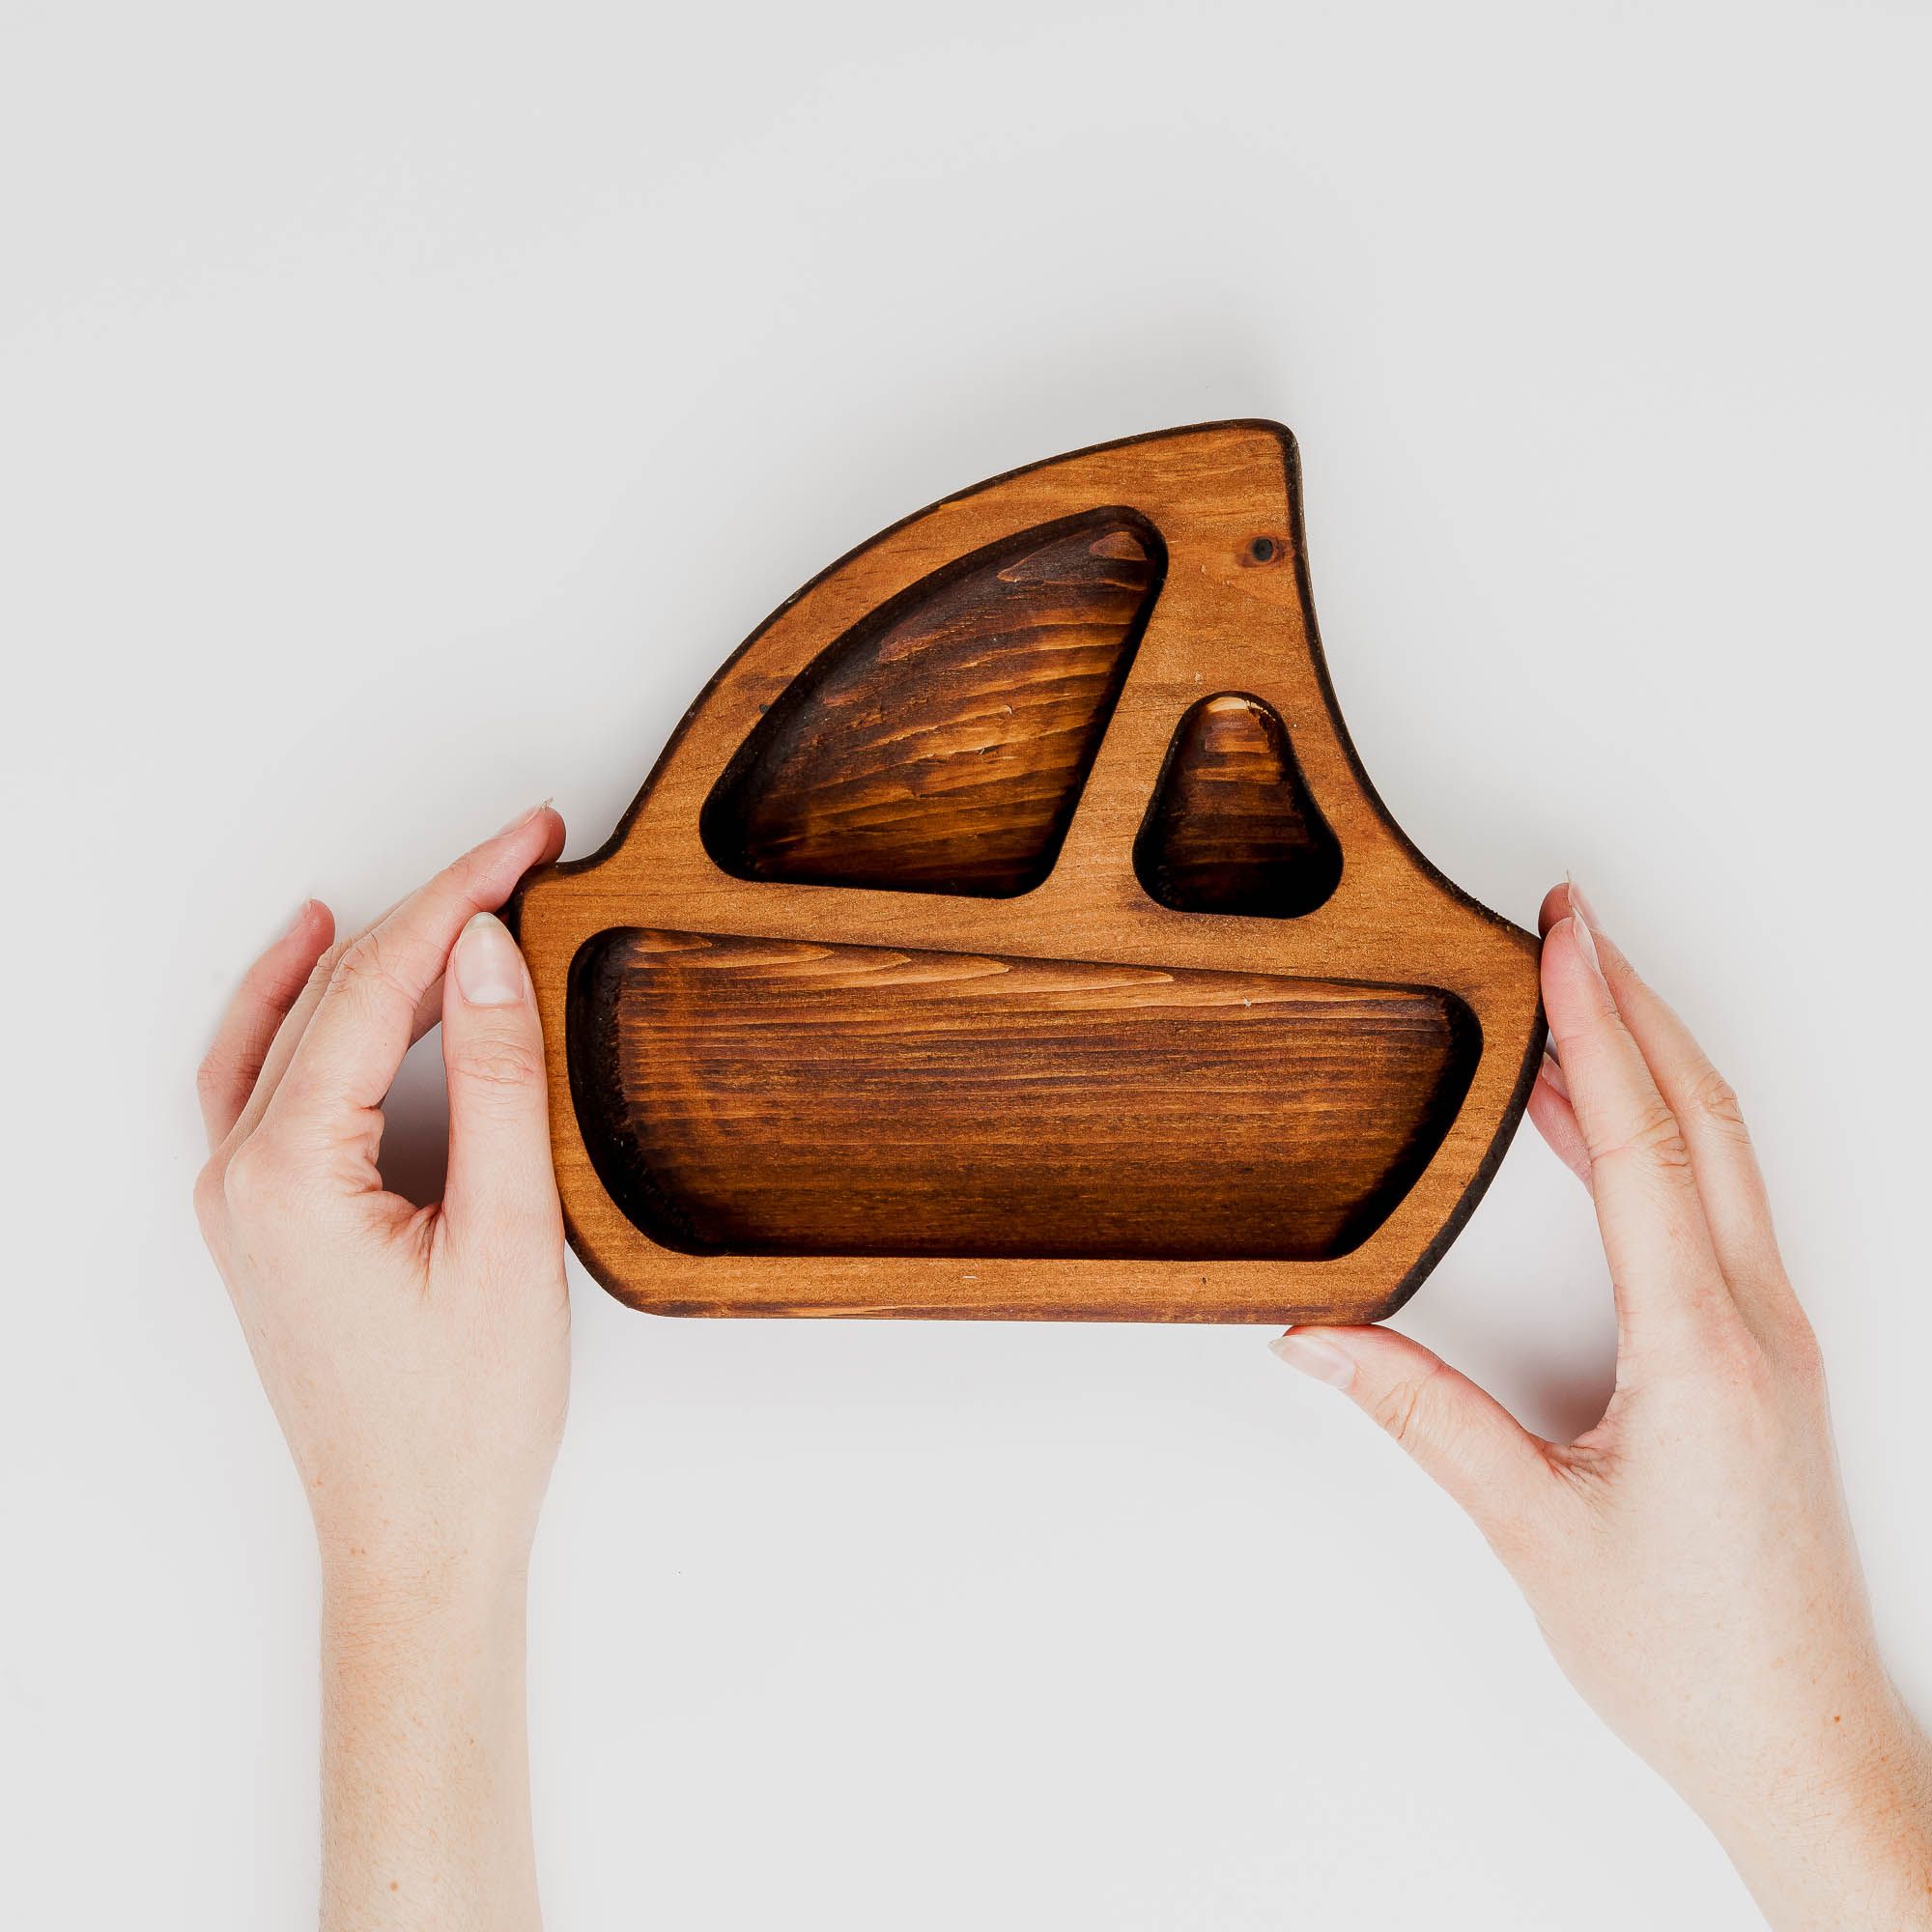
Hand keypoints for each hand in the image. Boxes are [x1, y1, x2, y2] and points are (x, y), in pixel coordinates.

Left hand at [194, 802, 568, 1930]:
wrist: (415, 1537)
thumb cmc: (462, 1419)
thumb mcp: (507, 1238)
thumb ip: (496, 1082)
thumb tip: (486, 954)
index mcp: (286, 1174)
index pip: (375, 986)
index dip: (460, 896)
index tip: (532, 840)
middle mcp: (240, 1175)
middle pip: (332, 992)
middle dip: (433, 910)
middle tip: (525, 851)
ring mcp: (242, 1197)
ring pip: (295, 1023)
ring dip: (375, 948)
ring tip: (458, 887)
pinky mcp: (268, 1217)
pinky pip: (266, 1072)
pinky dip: (303, 1003)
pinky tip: (328, 961)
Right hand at [1271, 883, 1931, 1929]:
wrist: (1803, 1747)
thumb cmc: (1692, 1658)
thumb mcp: (1530, 1529)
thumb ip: (1419, 1416)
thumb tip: (1318, 1338)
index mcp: (1702, 1348)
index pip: (1645, 1145)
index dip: (1596, 1028)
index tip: (1562, 939)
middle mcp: (1755, 1323)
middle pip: (1704, 1118)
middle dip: (1634, 1005)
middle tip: (1569, 923)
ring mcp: (1773, 1336)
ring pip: (1725, 1154)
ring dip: (1653, 1061)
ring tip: (1578, 992)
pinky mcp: (1765, 1358)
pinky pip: (1723, 1204)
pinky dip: (1664, 1132)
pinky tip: (1600, 1124)